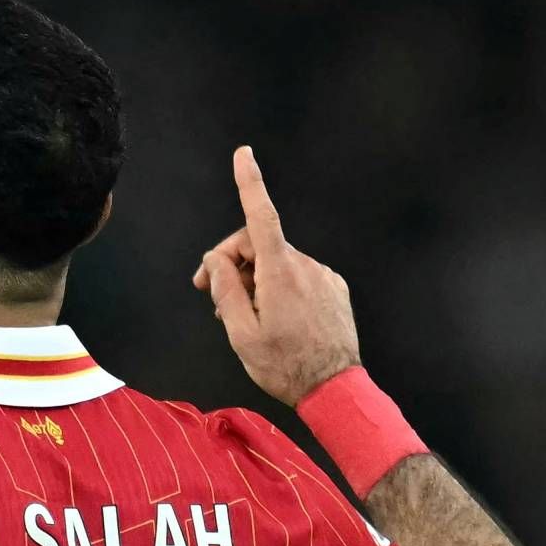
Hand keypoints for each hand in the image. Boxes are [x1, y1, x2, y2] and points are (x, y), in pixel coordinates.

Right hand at [191, 146, 359, 406]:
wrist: (336, 390)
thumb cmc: (285, 366)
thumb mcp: (241, 334)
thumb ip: (225, 290)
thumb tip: (216, 261)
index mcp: (280, 274)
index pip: (261, 217)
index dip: (250, 183)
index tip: (243, 155)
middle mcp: (305, 267)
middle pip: (257, 245)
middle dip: (230, 262)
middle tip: (209, 295)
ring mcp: (323, 277)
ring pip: (276, 263)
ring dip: (254, 281)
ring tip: (244, 317)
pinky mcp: (334, 289)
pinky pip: (298, 276)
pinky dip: (278, 287)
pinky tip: (274, 318)